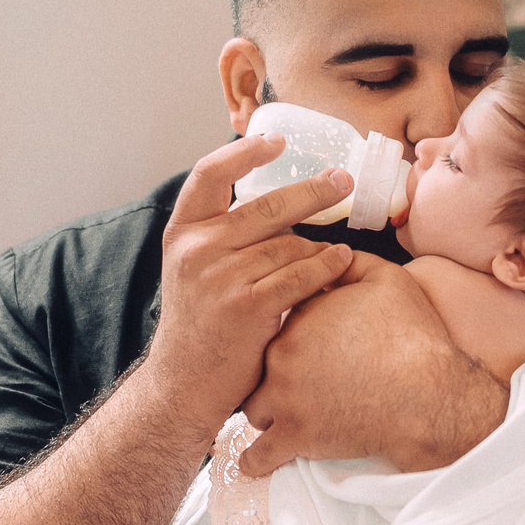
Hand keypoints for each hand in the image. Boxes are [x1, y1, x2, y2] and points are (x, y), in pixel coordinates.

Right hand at [140, 136, 356, 438]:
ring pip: (290, 244)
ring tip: (340, 249)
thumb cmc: (200, 327)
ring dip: (320, 247)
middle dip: (313, 191)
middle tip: (343, 181)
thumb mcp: (193, 272)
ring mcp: (220, 277)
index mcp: (182, 234)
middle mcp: (197, 249)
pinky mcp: (247, 306)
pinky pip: (302, 275)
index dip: (245, 153)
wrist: (184, 385)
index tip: (277, 139)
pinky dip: (327, 268)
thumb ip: (222, 237)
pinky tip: (342, 263)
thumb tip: (278, 203)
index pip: (208, 174)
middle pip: (267, 205)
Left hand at [237, 259, 504, 475]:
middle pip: (260, 362)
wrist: (428, 394)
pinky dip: (257, 460)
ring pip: (254, 407)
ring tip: (283, 415)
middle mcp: (282, 355)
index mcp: (299, 317)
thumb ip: (351, 261)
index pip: (278, 318)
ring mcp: (284, 398)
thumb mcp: (388, 280)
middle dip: (275, 370)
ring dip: (267, 411)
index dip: (291, 331)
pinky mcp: (294, 437)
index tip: (304, 343)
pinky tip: (256, 462)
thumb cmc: (413, 338)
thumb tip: (331, 253)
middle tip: (299, 379)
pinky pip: (258, 454)